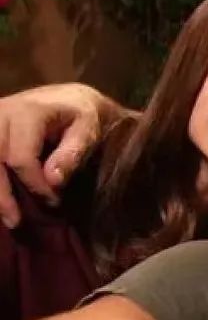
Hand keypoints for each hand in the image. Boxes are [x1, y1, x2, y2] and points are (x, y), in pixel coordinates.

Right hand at [0, 84, 118, 226]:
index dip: (34, 184)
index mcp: (28, 112)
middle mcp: (1, 112)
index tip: (53, 202)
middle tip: (14, 221)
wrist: (67, 98)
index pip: (20, 156)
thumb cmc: (81, 116)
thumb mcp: (88, 129)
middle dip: (0, 193)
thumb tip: (53, 180)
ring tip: (5, 216)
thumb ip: (72, 153)